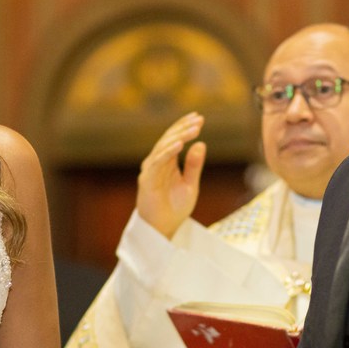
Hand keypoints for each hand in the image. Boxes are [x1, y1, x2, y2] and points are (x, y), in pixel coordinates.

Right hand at [136, 112, 206, 239]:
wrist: (163, 229)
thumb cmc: (174, 208)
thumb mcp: (190, 184)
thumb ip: (194, 165)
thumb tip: (201, 144)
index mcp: (166, 162)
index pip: (174, 139)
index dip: (184, 127)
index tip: (199, 118)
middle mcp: (156, 163)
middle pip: (168, 139)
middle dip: (183, 128)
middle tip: (199, 120)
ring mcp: (150, 171)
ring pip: (162, 148)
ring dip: (178, 137)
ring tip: (193, 130)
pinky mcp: (147, 181)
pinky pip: (157, 163)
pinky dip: (167, 153)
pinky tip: (179, 145)